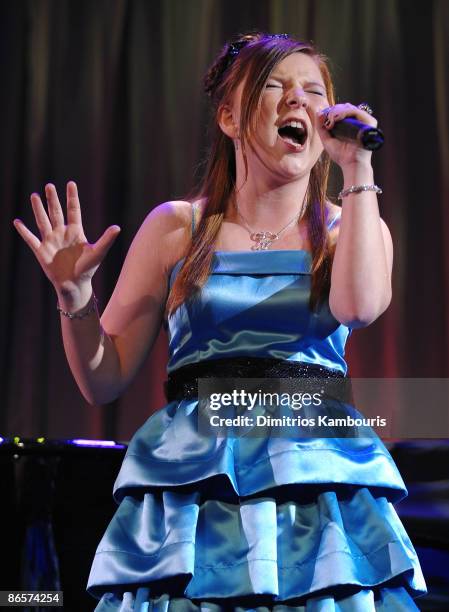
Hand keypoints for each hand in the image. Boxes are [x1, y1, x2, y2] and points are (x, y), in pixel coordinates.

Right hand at [13, 181, 120, 295]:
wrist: (75, 285)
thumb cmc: (88, 269)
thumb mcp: (98, 252)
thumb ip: (106, 239)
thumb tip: (117, 227)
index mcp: (76, 232)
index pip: (74, 210)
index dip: (72, 197)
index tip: (71, 184)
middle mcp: (62, 233)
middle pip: (56, 212)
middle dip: (52, 199)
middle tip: (49, 185)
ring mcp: (51, 241)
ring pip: (43, 221)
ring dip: (38, 209)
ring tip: (34, 195)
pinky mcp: (41, 251)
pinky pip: (31, 239)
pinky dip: (24, 231)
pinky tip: (17, 222)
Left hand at [315, 103, 377, 168]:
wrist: (351, 164)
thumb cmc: (341, 155)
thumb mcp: (327, 139)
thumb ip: (321, 126)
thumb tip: (318, 112)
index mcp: (350, 124)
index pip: (340, 110)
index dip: (330, 111)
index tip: (322, 118)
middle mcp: (358, 121)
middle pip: (344, 107)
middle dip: (333, 111)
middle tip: (326, 120)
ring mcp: (364, 121)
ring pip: (349, 108)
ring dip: (337, 112)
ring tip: (331, 120)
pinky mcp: (370, 122)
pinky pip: (356, 111)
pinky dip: (344, 113)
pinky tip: (336, 119)